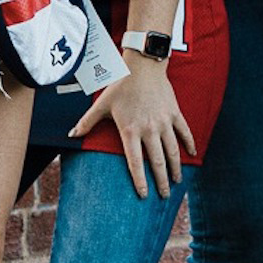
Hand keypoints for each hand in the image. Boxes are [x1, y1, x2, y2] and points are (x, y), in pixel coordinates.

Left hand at [73, 59, 194, 200]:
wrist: (143, 66)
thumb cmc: (121, 85)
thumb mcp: (101, 104)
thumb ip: (86, 122)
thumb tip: (70, 136)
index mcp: (130, 131)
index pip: (136, 163)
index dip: (140, 181)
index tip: (144, 195)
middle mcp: (149, 130)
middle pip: (158, 162)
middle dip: (161, 181)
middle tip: (163, 195)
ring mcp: (164, 122)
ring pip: (173, 151)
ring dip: (176, 168)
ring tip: (177, 182)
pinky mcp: (175, 113)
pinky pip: (184, 132)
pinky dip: (189, 144)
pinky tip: (192, 155)